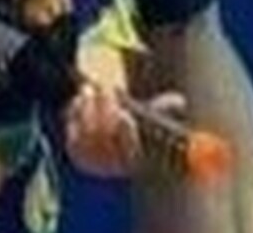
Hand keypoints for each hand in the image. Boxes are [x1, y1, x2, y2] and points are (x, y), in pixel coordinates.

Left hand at [63, 83, 185, 178]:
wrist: (104, 144)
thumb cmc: (132, 127)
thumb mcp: (149, 117)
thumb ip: (163, 108)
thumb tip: (180, 100)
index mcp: (133, 160)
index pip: (130, 151)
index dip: (126, 135)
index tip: (125, 115)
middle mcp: (112, 165)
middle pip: (104, 138)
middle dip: (105, 109)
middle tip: (106, 87)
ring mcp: (91, 158)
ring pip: (86, 132)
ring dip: (88, 107)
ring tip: (90, 88)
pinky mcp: (74, 150)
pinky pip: (72, 129)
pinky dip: (75, 112)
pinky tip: (81, 98)